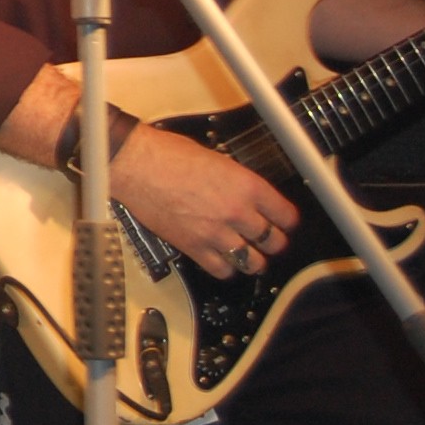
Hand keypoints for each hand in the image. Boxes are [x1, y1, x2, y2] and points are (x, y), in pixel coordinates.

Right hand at [107, 127, 299, 280]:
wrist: (136, 164)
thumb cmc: (166, 154)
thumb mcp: (215, 158)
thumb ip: (234, 181)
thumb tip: (241, 192)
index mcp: (245, 186)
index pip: (284, 214)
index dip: (288, 221)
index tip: (286, 224)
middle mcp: (236, 211)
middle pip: (272, 240)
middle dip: (274, 242)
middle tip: (270, 241)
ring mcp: (215, 232)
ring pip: (252, 261)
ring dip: (254, 260)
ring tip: (251, 257)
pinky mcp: (194, 247)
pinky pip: (221, 270)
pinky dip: (226, 269)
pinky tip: (224, 262)